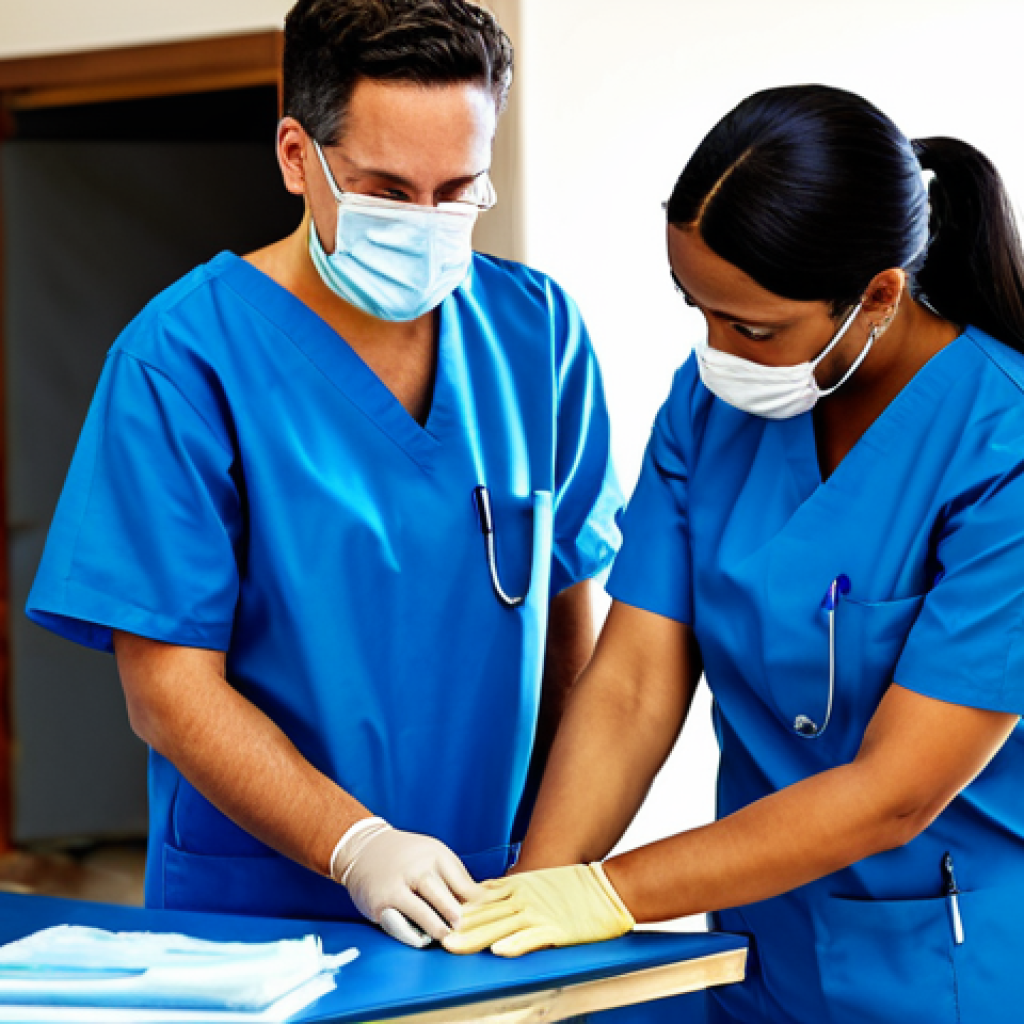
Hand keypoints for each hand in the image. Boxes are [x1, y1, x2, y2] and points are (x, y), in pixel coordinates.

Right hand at [331, 818, 481, 946]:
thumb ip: (452, 876)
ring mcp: (397, 885)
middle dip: (455, 914)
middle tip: (463, 927)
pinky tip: (422, 938)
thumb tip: (478, 903)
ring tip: (446, 936)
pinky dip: (413, 934)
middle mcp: (416, 868)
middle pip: (441, 894)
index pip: (461, 882)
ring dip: (436, 927)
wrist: (364, 848)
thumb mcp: (432, 854)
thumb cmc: (407, 856)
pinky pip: (400, 923)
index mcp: (435, 854)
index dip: (474, 903)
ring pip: (421, 911)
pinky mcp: (381, 902)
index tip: (483, 916)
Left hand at [442, 862, 634, 956]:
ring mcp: (539, 913)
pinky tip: (500, 951)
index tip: (439, 916)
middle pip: (486, 914)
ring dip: (476, 938)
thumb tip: (489, 892)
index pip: (483, 899)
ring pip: (501, 927)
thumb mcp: (540, 881)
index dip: (461, 909)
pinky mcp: (556, 929)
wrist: (608, 889)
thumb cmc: (576, 887)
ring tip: (453, 947)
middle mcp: (524, 898)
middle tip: (436, 936)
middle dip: (459, 927)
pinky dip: (515, 944)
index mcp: (520, 886)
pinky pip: (532, 938)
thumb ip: (515, 888)